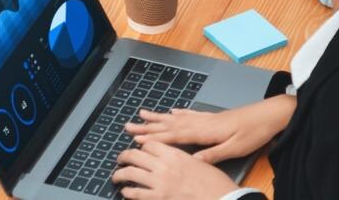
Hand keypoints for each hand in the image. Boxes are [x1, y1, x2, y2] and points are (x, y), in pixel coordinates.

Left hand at [111, 138, 236, 199]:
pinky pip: (136, 193)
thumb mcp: (199, 163)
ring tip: (116, 176)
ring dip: (120, 174)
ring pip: (131, 173)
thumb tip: (171, 159)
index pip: (150, 144)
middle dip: (124, 156)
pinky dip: (128, 192)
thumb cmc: (214, 183)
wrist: (221, 199)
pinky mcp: (159, 198)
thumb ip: (182, 159)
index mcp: (175, 154)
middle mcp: (164, 166)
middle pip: (135, 155)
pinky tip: (125, 192)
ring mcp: (160, 183)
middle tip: (120, 160)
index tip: (137, 148)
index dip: (141, 145)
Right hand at [124, 96, 293, 163]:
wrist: (270, 114)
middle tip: (129, 125)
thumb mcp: (235, 148)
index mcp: (206, 131)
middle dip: (149, 126)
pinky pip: (190, 114)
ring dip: (159, 118)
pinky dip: (178, 113)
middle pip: (170, 125)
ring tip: (142, 113)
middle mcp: (203, 122)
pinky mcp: (213, 117)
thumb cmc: (254, 132)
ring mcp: (207, 117)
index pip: (175, 135)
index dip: (155, 137)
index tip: (136, 138)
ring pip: (177, 118)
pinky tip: (172, 111)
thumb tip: (191, 161)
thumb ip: (212, 154)